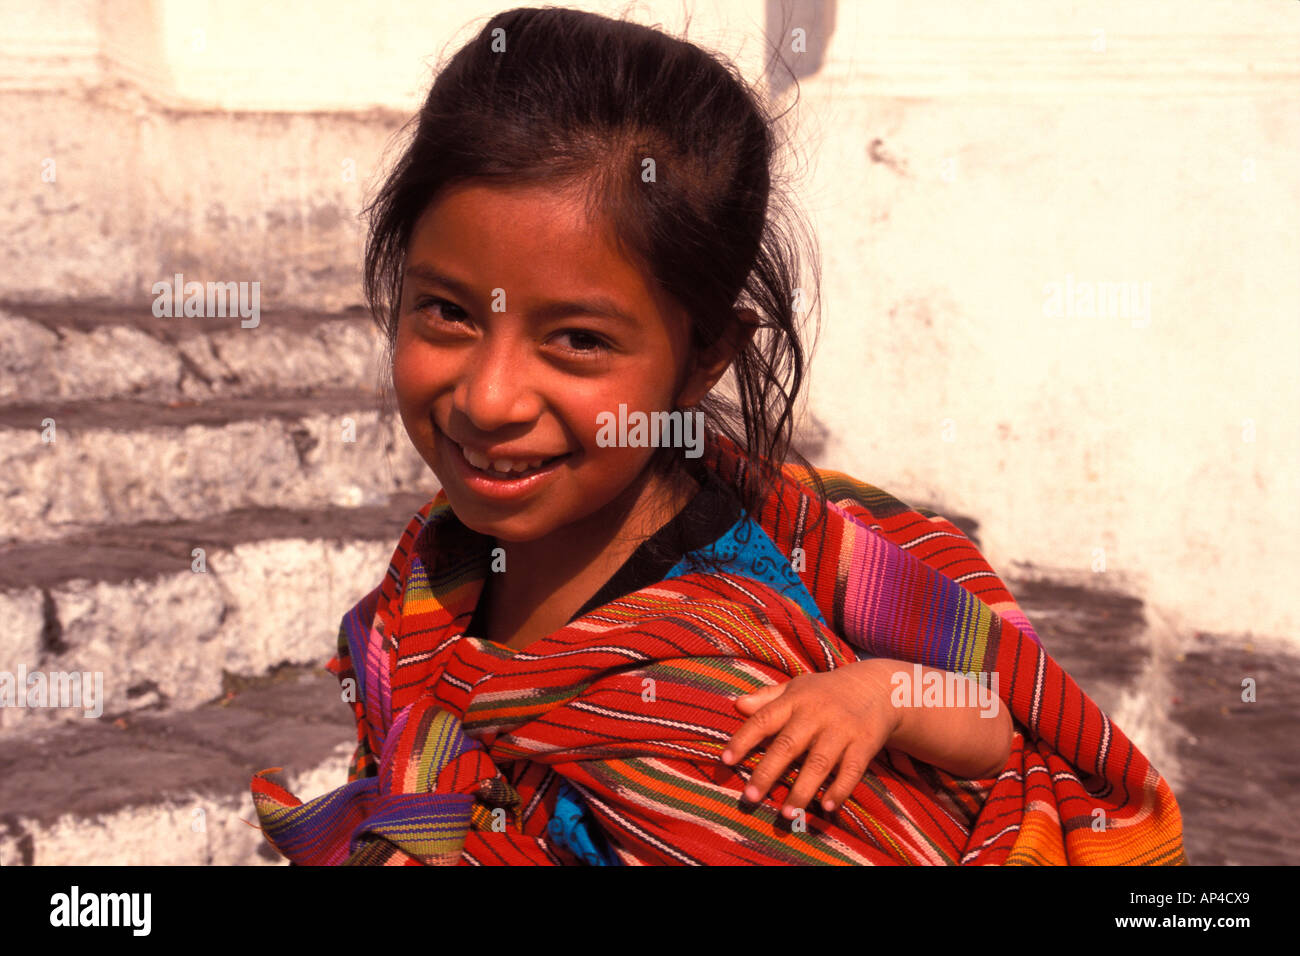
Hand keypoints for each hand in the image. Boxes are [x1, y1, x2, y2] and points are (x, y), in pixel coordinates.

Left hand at [719, 661, 902, 817]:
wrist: (877, 688)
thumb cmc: (826, 692)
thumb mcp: (797, 687)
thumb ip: (767, 697)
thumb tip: (736, 704)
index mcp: (795, 701)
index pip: (764, 720)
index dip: (743, 739)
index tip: (725, 760)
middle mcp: (816, 715)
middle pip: (788, 745)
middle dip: (767, 772)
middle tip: (750, 797)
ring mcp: (841, 730)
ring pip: (818, 763)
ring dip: (802, 790)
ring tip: (786, 814)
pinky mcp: (864, 744)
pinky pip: (851, 770)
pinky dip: (840, 789)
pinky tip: (826, 807)